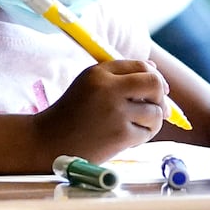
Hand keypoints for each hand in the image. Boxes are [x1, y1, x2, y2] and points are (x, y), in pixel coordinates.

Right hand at [34, 59, 169, 161]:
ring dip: (151, 121)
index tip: (156, 90)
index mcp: (99, 73)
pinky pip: (147, 132)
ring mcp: (115, 112)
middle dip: (161, 96)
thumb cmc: (71, 114)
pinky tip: (125, 139)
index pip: (141, 67)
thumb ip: (119, 76)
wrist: (48, 142)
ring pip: (155, 112)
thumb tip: (155, 71)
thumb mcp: (89, 85)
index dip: (154, 77)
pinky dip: (141, 137)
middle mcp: (108, 88)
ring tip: (135, 127)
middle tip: (156, 108)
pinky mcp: (120, 135)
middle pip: (154, 84)